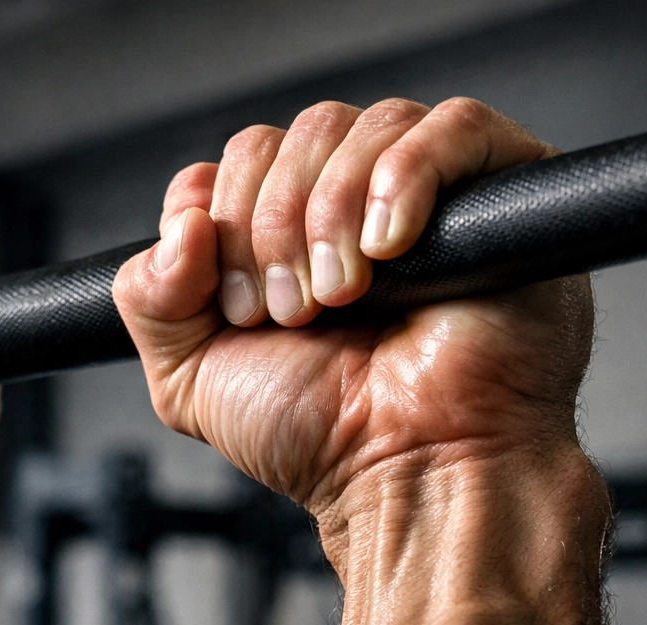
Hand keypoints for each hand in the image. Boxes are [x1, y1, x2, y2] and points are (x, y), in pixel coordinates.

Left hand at [113, 97, 592, 572]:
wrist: (408, 475)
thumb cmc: (317, 438)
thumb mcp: (191, 380)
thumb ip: (150, 299)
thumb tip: (182, 218)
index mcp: (283, 240)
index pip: (235, 161)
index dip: (220, 218)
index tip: (235, 302)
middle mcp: (350, 211)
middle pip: (290, 137)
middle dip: (269, 229)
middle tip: (290, 314)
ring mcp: (426, 200)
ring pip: (360, 128)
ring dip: (327, 217)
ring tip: (341, 299)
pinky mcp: (497, 198)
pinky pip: (452, 129)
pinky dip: (404, 179)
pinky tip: (388, 247)